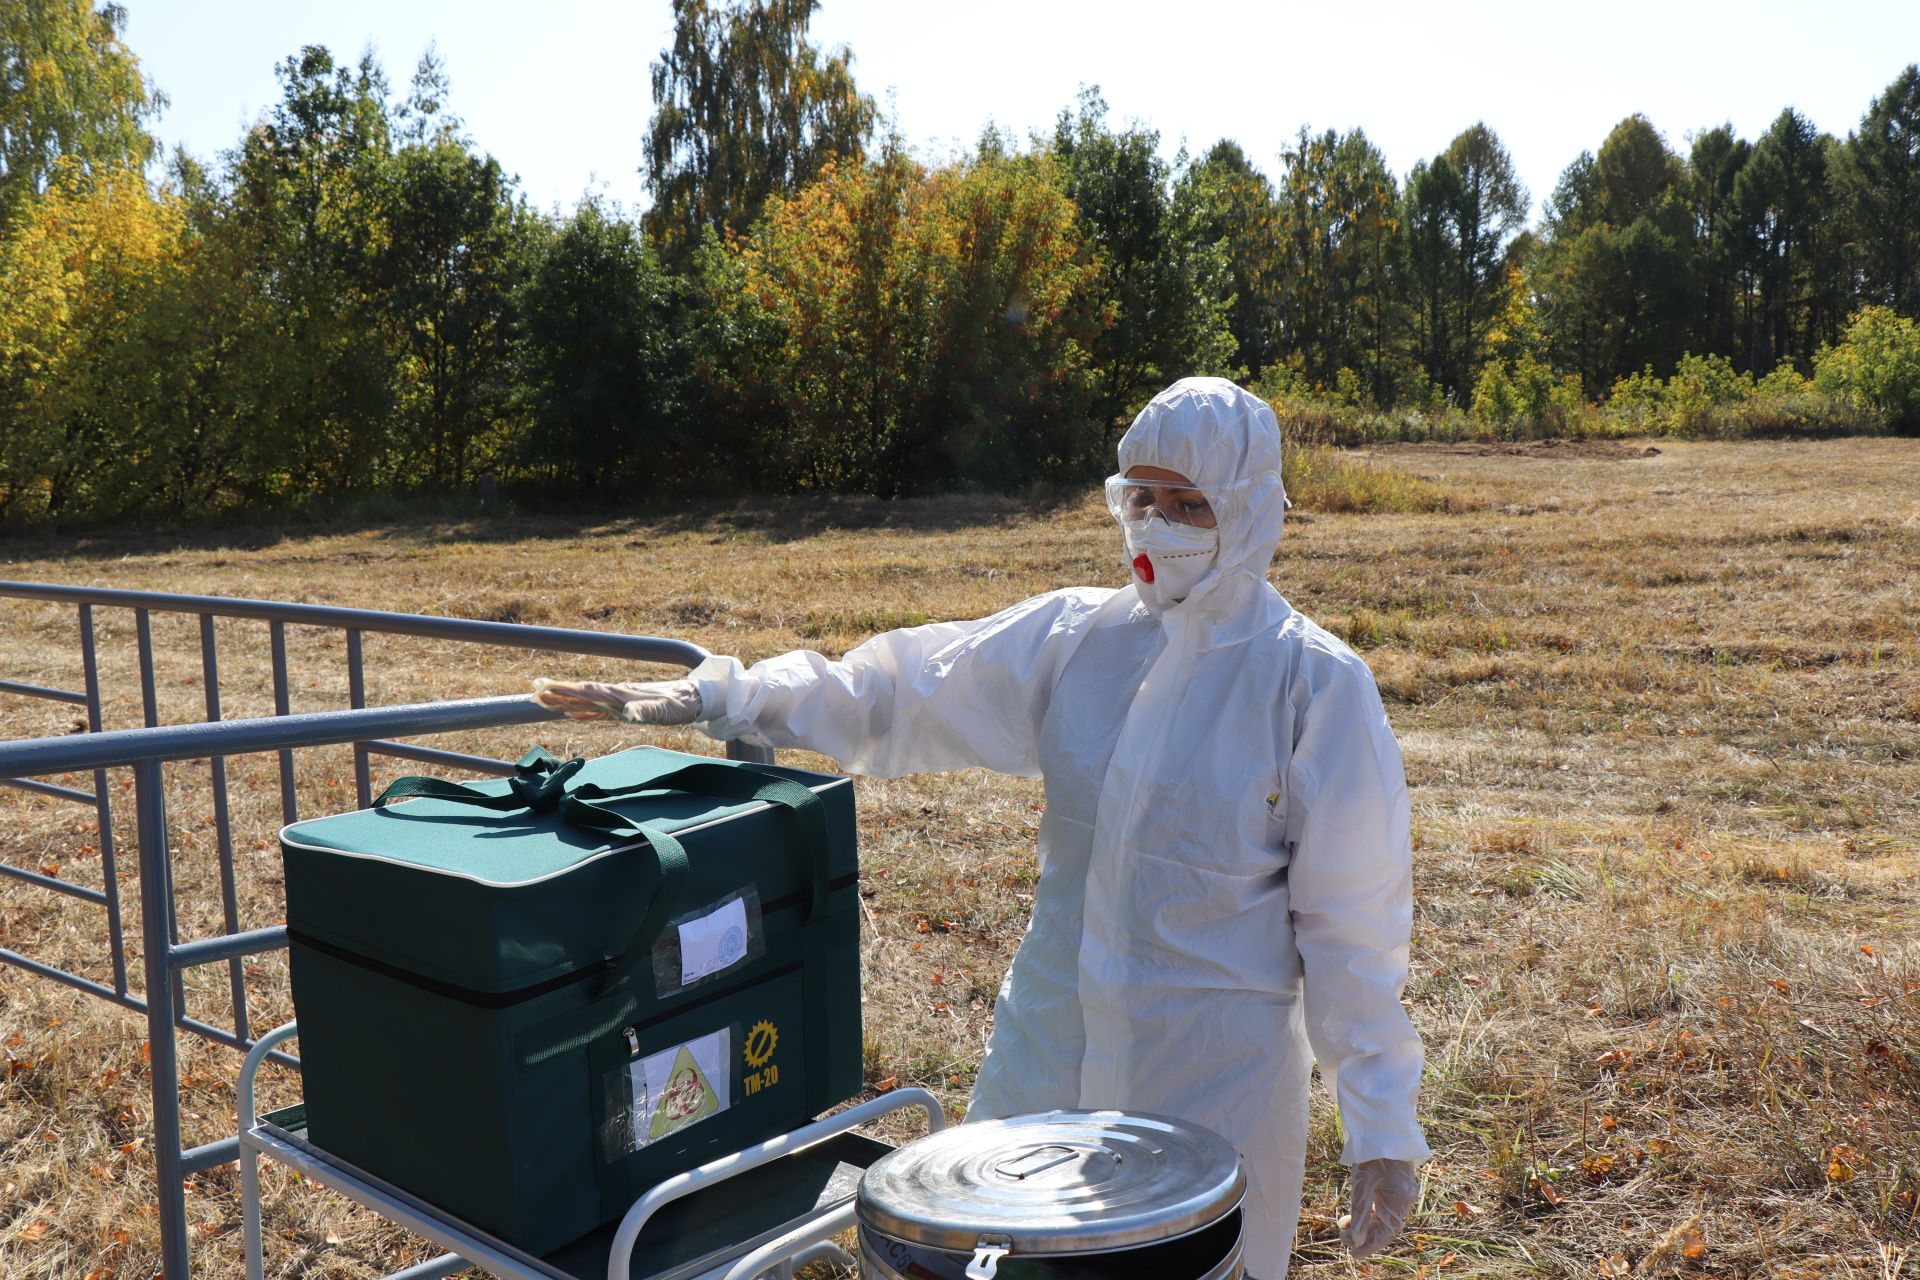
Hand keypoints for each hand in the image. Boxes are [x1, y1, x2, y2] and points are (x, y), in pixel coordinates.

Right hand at [531, 678, 702, 724]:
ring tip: (543, 699)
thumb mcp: (664, 710)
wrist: (692, 698)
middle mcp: (616, 696)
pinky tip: (571, 713)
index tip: (545, 688)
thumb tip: (626, 713)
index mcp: (621, 695)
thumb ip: (645, 711)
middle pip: (581, 693)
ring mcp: (618, 702)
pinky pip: (596, 711)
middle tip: (532, 691)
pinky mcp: (623, 710)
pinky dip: (581, 712)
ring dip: (564, 700)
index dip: (566, 690)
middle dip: (557, 692)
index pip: (588, 691)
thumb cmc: (678, 705)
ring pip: (585, 701)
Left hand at [1338, 1158, 1417, 1258]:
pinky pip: (1383, 1207)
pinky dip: (1369, 1213)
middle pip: (1385, 1227)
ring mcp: (1401, 1193)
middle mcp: (1404, 1200)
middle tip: (1343, 1237)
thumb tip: (1355, 1239)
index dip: (1370, 1245)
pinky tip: (1354, 1213)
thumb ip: (1359, 1212)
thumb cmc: (1372, 1153)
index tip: (1354, 1254)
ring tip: (1343, 1224)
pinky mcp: (1395, 1187)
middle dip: (1364, 1235)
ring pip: (1383, 1217)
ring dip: (1364, 1224)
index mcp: (1399, 1201)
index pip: (1386, 1233)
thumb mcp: (1362, 1183)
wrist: (1382, 1127)